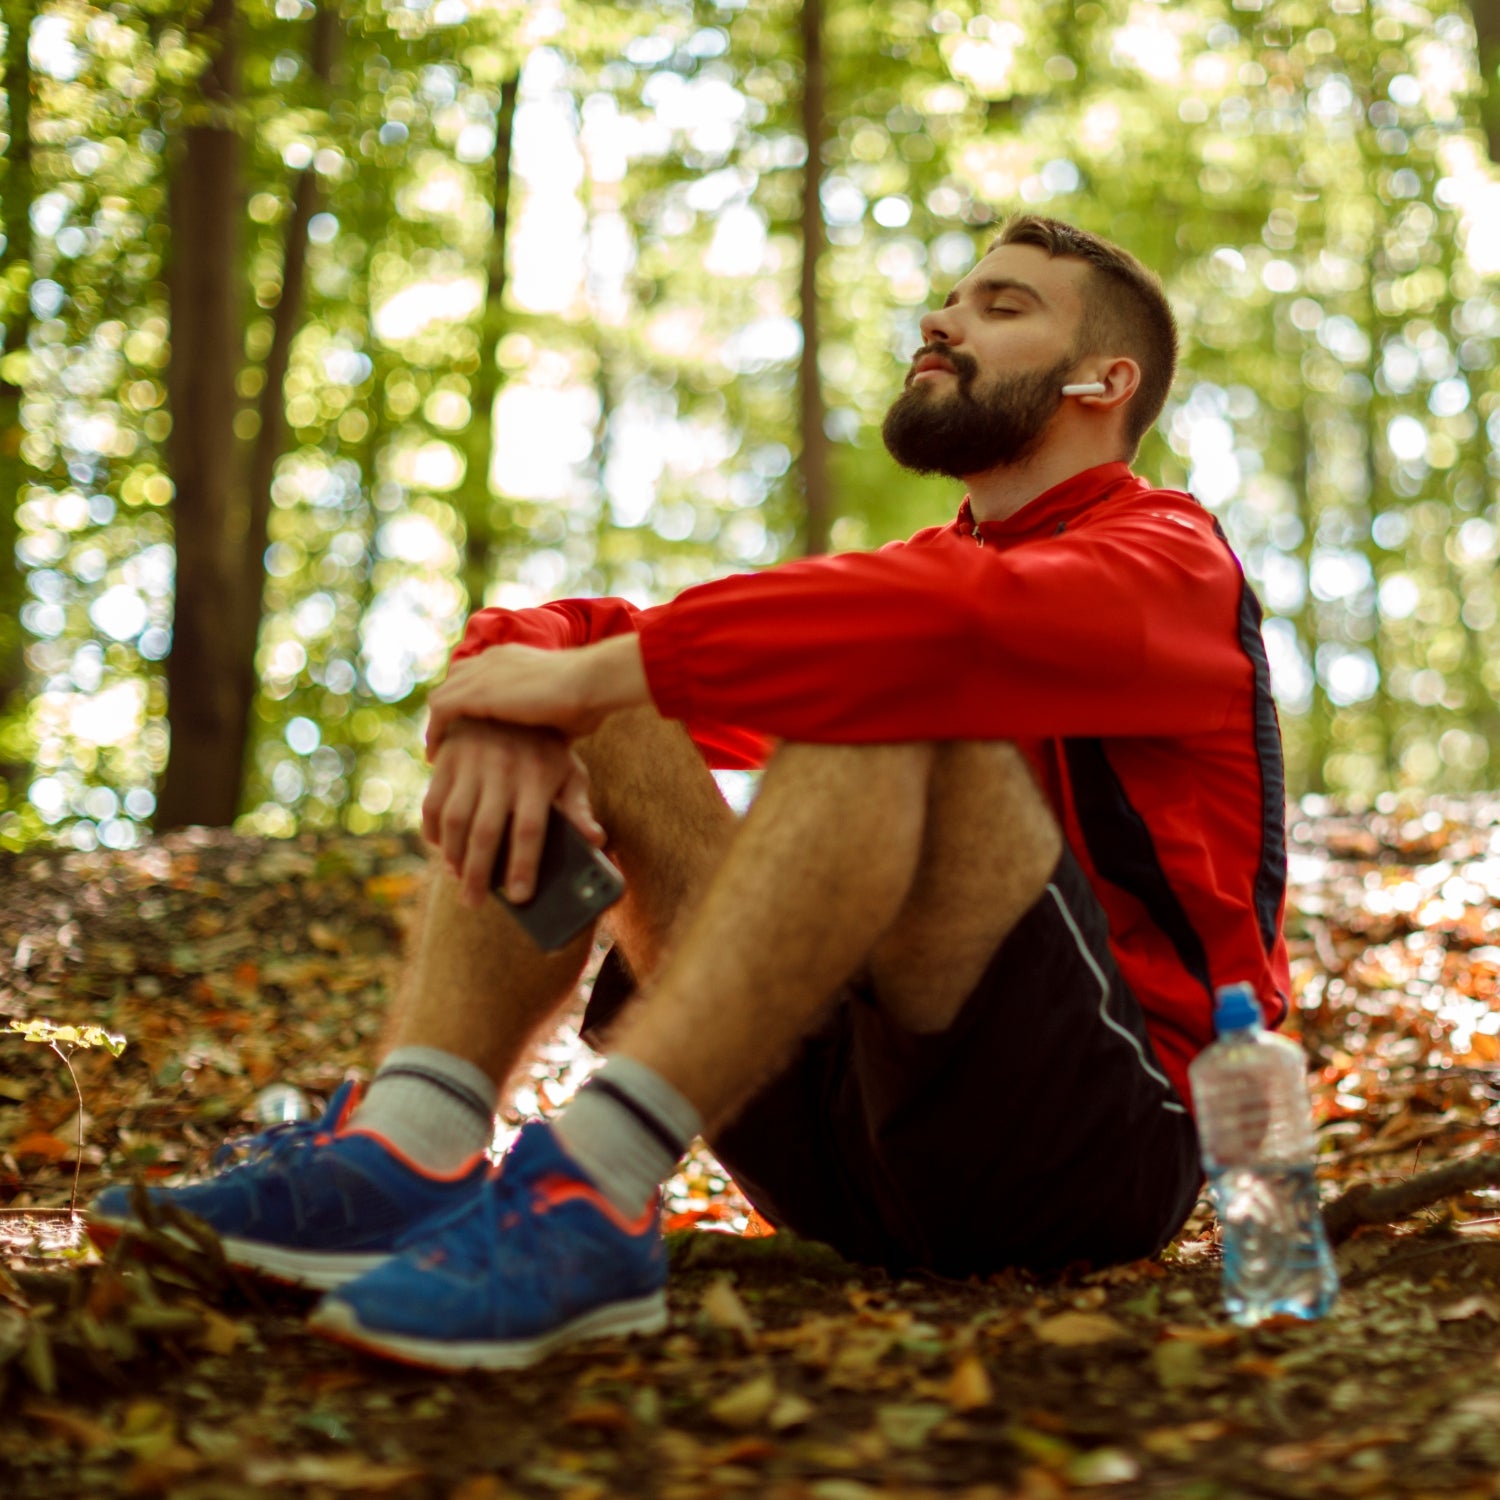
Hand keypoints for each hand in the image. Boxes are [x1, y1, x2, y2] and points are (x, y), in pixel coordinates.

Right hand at [421, 720, 604, 908]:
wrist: (509, 703)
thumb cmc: (546, 750)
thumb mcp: (569, 771)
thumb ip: (579, 806)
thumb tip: (595, 840)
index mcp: (538, 775)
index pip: (530, 830)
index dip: (524, 866)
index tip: (520, 898)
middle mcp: (503, 769)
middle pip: (486, 832)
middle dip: (479, 874)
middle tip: (474, 902)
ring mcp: (471, 762)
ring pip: (455, 820)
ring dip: (453, 856)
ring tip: (459, 879)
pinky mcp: (447, 758)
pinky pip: (432, 802)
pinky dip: (432, 831)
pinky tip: (441, 849)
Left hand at [425, 635, 649, 759]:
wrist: (591, 682)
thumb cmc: (590, 699)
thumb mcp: (564, 708)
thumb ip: (548, 719)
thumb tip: (554, 744)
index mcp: (514, 658)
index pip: (479, 674)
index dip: (470, 699)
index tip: (469, 727)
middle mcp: (493, 658)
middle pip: (455, 681)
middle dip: (448, 710)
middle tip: (448, 740)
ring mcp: (483, 672)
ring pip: (442, 696)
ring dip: (438, 724)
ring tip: (438, 753)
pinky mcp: (476, 691)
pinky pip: (441, 712)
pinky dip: (436, 733)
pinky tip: (438, 757)